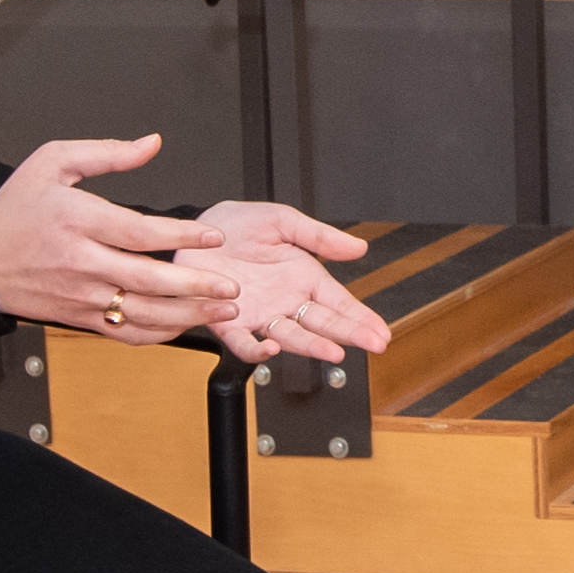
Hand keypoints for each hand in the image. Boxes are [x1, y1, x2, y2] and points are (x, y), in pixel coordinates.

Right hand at [0, 136, 234, 340]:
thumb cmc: (15, 211)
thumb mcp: (52, 163)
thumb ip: (106, 152)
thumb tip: (150, 143)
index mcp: (77, 220)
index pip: (138, 232)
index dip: (180, 235)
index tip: (213, 236)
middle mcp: (81, 263)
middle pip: (147, 279)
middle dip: (195, 286)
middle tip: (229, 287)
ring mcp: (81, 295)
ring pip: (142, 313)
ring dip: (188, 315)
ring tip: (223, 312)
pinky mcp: (80, 318)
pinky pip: (126, 333)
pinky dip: (159, 334)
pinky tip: (185, 324)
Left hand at [194, 201, 389, 365]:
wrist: (192, 233)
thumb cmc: (234, 225)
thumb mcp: (282, 221)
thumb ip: (319, 236)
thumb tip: (358, 247)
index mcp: (302, 277)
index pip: (340, 302)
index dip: (361, 318)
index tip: (381, 332)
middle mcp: (285, 301)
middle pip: (324, 323)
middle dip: (351, 335)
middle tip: (373, 344)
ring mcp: (260, 315)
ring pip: (292, 336)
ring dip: (313, 346)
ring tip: (334, 351)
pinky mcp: (229, 323)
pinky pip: (244, 342)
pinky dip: (256, 350)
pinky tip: (272, 348)